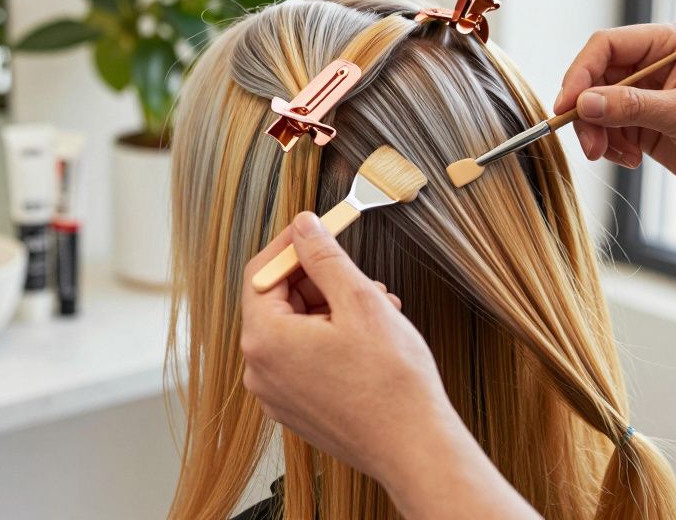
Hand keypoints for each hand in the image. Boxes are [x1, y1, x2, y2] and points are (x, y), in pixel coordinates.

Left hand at [240, 213, 541, 518]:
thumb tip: (304, 226)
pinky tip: (372, 339)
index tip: (320, 230)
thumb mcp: (360, 301)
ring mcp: (277, 395)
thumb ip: (324, 257)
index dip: (292, 246)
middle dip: (321, 282)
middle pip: (278, 302)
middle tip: (364, 278)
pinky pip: (304, 359)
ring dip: (334, 310)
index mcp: (265, 340)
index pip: (261, 273)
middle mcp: (260, 370)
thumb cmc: (391, 382)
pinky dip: (332, 340)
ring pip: (296, 330)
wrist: (415, 450)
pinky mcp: (297, 410)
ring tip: (381, 310)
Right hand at [554, 22, 675, 204]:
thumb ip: (631, 107)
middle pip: (594, 79)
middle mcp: (653, 65)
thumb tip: (583, 103)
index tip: (566, 106)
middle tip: (590, 144)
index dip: (580, 74)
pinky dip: (609, 147)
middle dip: (586, 112)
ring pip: (596, 107)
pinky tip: (631, 160)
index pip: (606, 46)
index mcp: (668, 44)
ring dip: (595, 133)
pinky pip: (608, 130)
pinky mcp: (644, 125)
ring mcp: (647, 96)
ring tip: (612, 156)